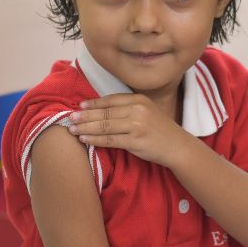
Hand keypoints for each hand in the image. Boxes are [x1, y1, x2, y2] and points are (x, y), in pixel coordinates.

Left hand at [68, 93, 190, 167]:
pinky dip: (94, 140)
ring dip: (85, 128)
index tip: (80, 106)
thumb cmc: (160, 130)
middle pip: (105, 113)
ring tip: (72, 129)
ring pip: (104, 126)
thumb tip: (101, 109)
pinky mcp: (135, 141)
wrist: (177, 146)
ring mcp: (136, 125)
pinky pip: (109, 140)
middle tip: (70, 117)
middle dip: (85, 116)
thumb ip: (128, 108)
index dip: (93, 103)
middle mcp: (137, 110)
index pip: (110, 100)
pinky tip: (84, 139)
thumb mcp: (146, 112)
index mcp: (139, 100)